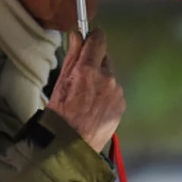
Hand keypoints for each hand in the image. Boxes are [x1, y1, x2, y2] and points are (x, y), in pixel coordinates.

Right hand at [46, 29, 125, 153]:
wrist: (71, 146)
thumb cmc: (59, 114)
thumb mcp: (60, 83)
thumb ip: (72, 57)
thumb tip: (78, 35)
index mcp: (88, 70)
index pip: (98, 40)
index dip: (93, 37)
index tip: (90, 38)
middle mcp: (107, 78)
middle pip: (105, 58)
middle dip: (95, 63)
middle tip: (82, 78)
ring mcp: (117, 93)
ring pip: (110, 76)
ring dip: (101, 80)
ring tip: (87, 97)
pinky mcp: (121, 105)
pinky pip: (115, 92)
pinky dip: (107, 95)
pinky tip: (95, 107)